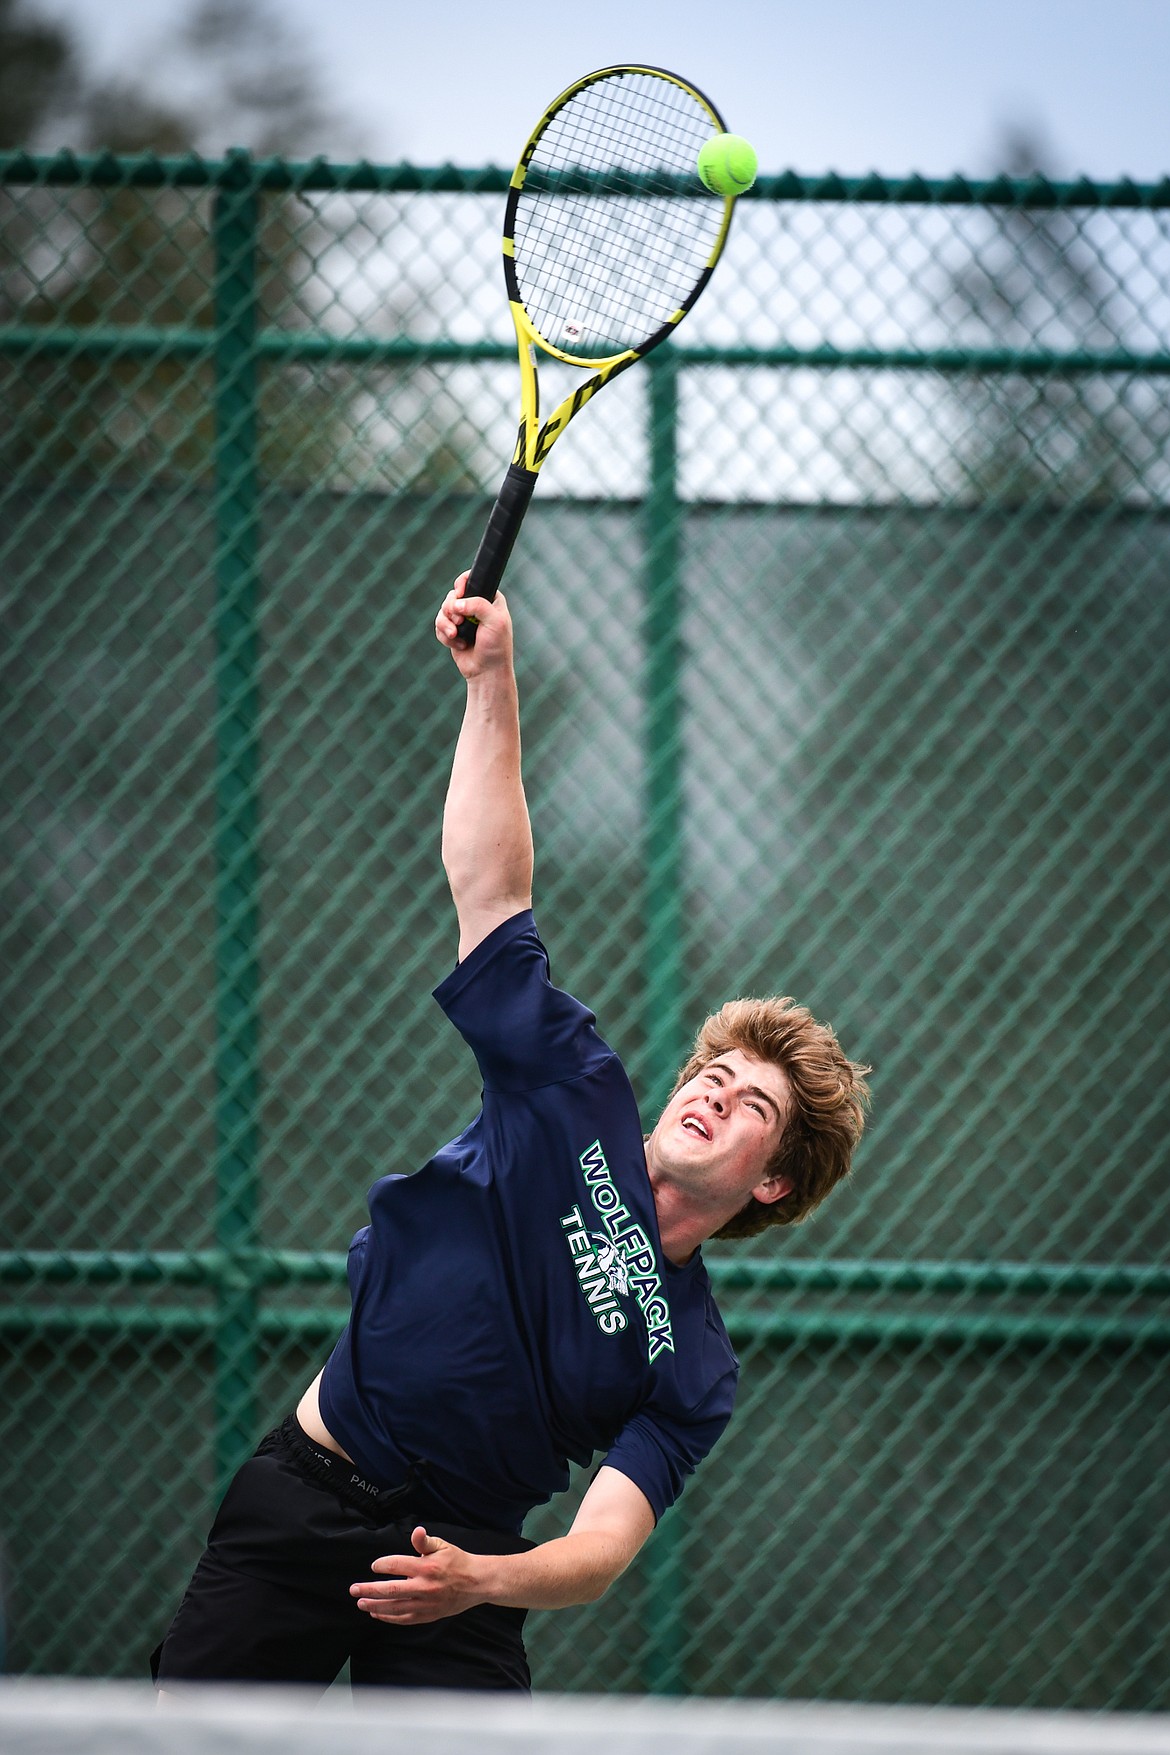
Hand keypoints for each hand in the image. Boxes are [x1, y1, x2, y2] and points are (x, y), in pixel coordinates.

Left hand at [350, 1526, 485, 1624]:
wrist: (477, 1584)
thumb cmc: (458, 1562)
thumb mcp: (443, 1546)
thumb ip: (425, 1541)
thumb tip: (416, 1532)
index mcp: (427, 1567)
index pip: (397, 1566)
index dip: (382, 1565)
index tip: (374, 1567)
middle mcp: (424, 1587)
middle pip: (391, 1590)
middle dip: (369, 1590)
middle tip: (354, 1590)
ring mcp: (425, 1604)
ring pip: (395, 1608)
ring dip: (375, 1606)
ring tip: (361, 1603)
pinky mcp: (428, 1615)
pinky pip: (404, 1619)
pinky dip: (389, 1617)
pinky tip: (377, 1614)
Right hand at [435, 573, 513, 677]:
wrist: (487, 672)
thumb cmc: (497, 648)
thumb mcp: (495, 622)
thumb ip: (478, 605)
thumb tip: (457, 603)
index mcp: (490, 599)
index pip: (472, 580)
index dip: (462, 583)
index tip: (459, 592)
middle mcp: (475, 607)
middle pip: (452, 595)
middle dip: (451, 608)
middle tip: (460, 622)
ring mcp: (463, 620)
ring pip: (443, 611)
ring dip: (446, 623)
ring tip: (455, 635)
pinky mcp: (453, 632)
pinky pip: (439, 626)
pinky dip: (445, 635)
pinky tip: (458, 645)